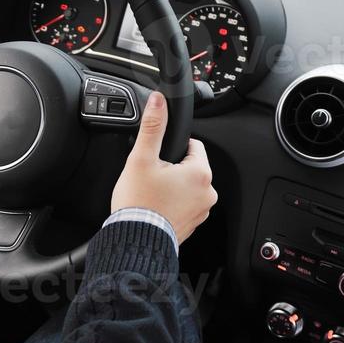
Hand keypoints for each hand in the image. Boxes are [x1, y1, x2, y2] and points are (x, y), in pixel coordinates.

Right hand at [110, 92, 216, 246]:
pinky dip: (172, 204)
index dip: (173, 148)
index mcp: (200, 173)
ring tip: (152, 193)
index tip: (159, 158)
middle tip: (152, 177)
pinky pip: (184, 205)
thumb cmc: (140, 203)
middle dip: (173, 169)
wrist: (136, 240)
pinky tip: (156, 206)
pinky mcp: (192, 224)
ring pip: (187, 186)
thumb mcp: (142, 158)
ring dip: (173, 187)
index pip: (194, 146)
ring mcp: (201, 210)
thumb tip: (158, 102)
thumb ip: (153, 127)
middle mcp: (207, 192)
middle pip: (191, 167)